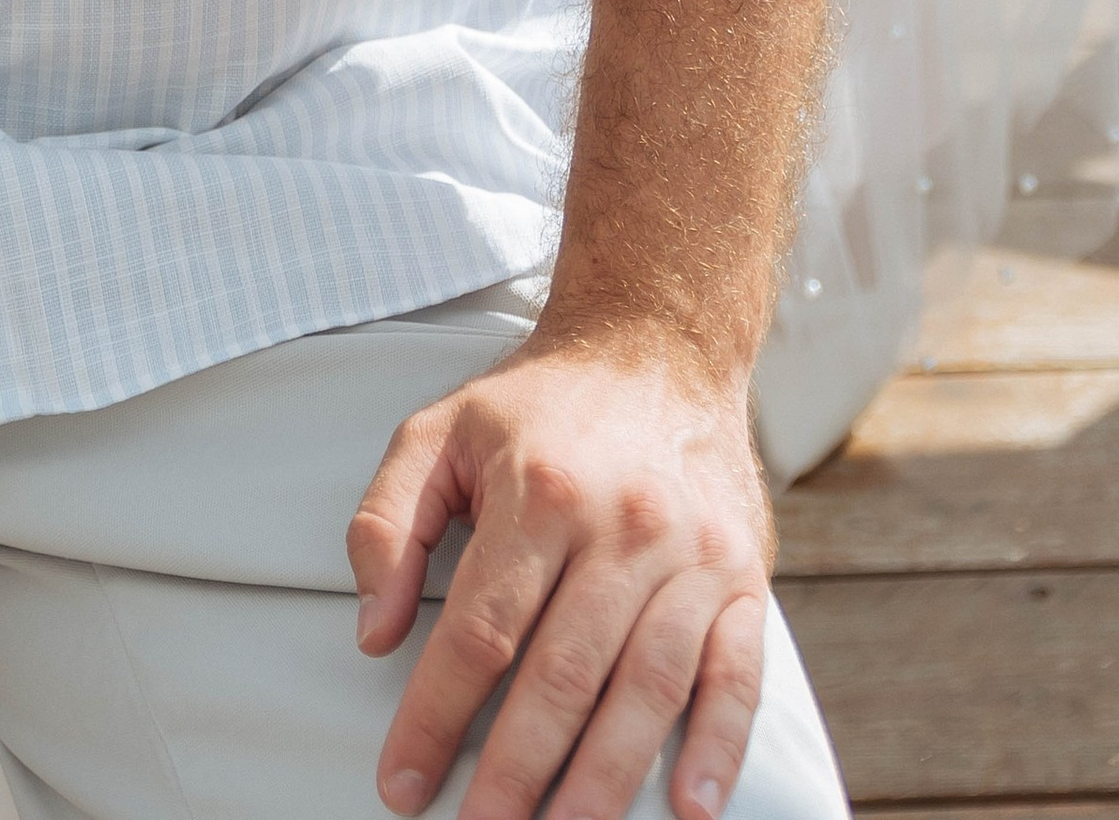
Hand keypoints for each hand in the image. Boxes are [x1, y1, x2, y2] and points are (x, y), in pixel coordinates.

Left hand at [350, 339, 772, 819]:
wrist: (660, 344)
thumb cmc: (538, 404)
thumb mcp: (439, 431)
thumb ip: (387, 523)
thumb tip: (373, 634)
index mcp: (542, 493)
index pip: (480, 632)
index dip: (435, 718)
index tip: (399, 786)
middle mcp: (624, 526)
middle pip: (564, 678)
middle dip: (515, 776)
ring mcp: (692, 555)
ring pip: (646, 690)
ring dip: (604, 784)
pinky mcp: (745, 574)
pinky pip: (737, 674)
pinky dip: (719, 747)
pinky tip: (689, 809)